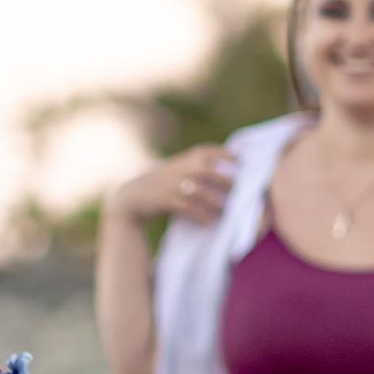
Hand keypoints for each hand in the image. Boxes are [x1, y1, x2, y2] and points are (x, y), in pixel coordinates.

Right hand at [108, 144, 236, 228]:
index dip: (226, 155)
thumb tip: (227, 165)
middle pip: (209, 171)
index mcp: (184, 158)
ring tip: (226, 212)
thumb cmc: (161, 183)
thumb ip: (196, 166)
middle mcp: (179, 168)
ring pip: (201, 193)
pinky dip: (201, 216)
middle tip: (239, 192)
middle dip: (226, 181)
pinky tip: (209, 222)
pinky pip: (189, 208)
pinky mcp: (166, 200)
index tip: (241, 162)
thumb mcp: (176, 168)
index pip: (208, 151)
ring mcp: (172, 184)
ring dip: (216, 203)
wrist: (132, 197)